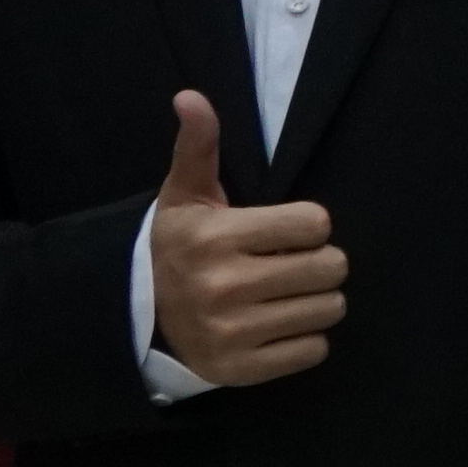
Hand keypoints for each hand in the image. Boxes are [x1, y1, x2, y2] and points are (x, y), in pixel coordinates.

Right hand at [143, 91, 343, 391]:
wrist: (136, 317)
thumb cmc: (177, 247)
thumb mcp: (185, 195)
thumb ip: (198, 145)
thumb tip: (191, 96)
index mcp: (216, 238)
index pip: (316, 223)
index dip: (307, 225)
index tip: (283, 231)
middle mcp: (223, 287)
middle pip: (331, 267)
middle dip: (319, 262)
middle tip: (290, 264)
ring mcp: (231, 332)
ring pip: (329, 309)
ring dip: (316, 300)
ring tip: (283, 294)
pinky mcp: (240, 370)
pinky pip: (314, 351)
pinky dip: (304, 339)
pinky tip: (275, 325)